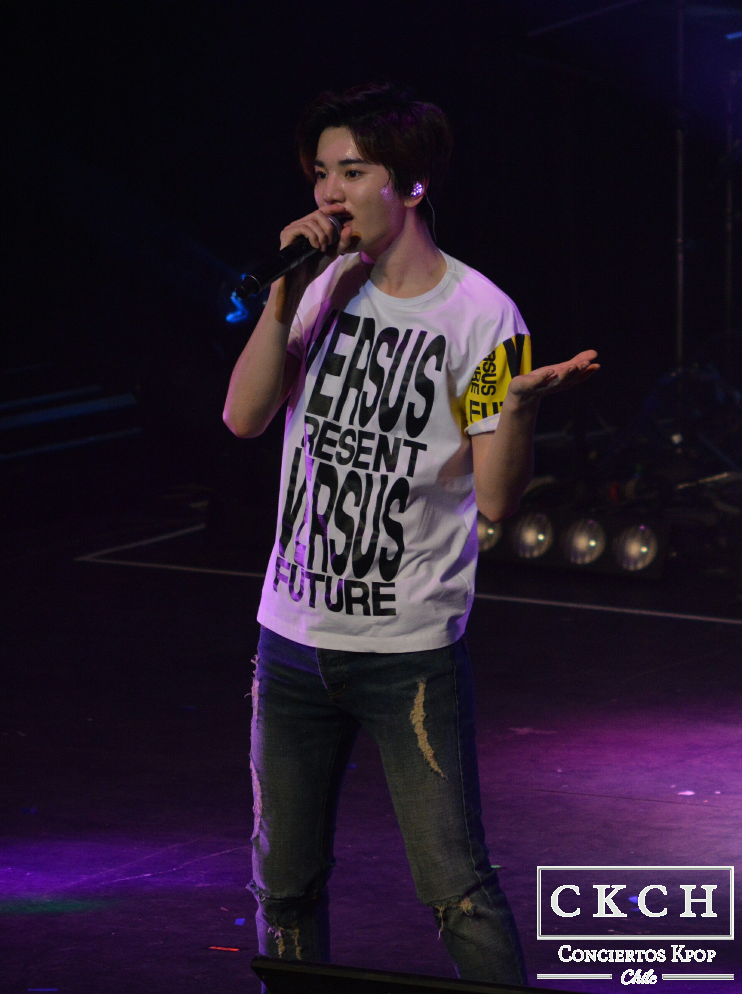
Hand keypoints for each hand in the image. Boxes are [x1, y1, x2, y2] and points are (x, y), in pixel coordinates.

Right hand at [272, 207, 358, 321]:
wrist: (300, 280)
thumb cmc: (314, 266)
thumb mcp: (332, 253)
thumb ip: (342, 242)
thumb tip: (349, 228)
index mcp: (310, 227)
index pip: (321, 211)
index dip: (333, 208)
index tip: (344, 211)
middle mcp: (300, 224)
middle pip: (318, 213)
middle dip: (329, 226)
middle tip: (331, 241)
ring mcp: (293, 228)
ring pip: (312, 220)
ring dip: (322, 234)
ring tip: (323, 247)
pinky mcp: (287, 233)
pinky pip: (304, 227)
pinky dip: (313, 236)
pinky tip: (315, 247)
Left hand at [506, 349, 599, 409]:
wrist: (522, 393)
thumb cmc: (544, 380)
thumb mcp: (561, 369)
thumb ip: (577, 361)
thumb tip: (595, 353)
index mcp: (565, 381)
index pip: (578, 377)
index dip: (587, 372)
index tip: (597, 365)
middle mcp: (557, 386)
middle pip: (569, 379)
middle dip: (578, 371)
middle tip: (588, 363)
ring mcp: (544, 387)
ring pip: (557, 382)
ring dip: (565, 374)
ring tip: (573, 366)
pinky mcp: (531, 386)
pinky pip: (539, 382)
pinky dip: (545, 377)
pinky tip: (551, 371)